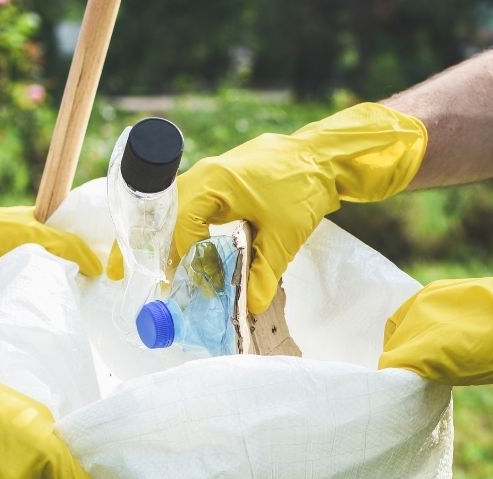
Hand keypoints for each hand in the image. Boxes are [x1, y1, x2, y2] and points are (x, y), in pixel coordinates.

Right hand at [173, 102, 426, 313]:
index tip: (204, 283)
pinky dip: (190, 228)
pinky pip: (193, 205)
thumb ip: (264, 273)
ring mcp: (210, 174)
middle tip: (172, 280)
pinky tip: (196, 251)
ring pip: (179, 210)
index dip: (190, 258)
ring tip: (182, 270)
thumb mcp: (284, 236)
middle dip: (170, 250)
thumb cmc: (303, 189)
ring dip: (177, 239)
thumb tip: (250, 306)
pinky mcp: (219, 180)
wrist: (322, 159)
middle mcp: (205, 173)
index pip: (183, 223)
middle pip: (170, 215)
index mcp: (215, 181)